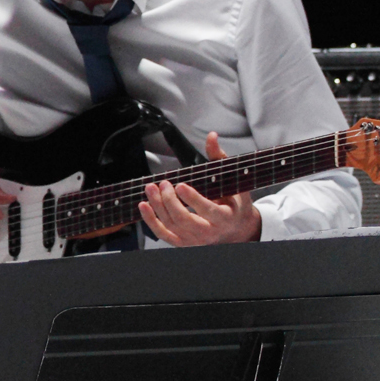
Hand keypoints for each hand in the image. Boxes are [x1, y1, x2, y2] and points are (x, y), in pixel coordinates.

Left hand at [139, 133, 262, 247]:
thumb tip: (212, 137)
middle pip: (184, 220)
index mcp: (225, 217)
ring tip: (151, 188)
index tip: (180, 185)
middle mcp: (209, 232)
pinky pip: (163, 234)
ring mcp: (195, 240)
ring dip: (157, 206)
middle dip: (170, 201)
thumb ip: (219, 158)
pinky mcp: (183, 243)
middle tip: (164, 184)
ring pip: (171, 226)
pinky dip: (150, 220)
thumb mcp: (232, 180)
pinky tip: (144, 205)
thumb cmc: (233, 202)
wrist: (235, 229)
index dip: (192, 199)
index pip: (208, 210)